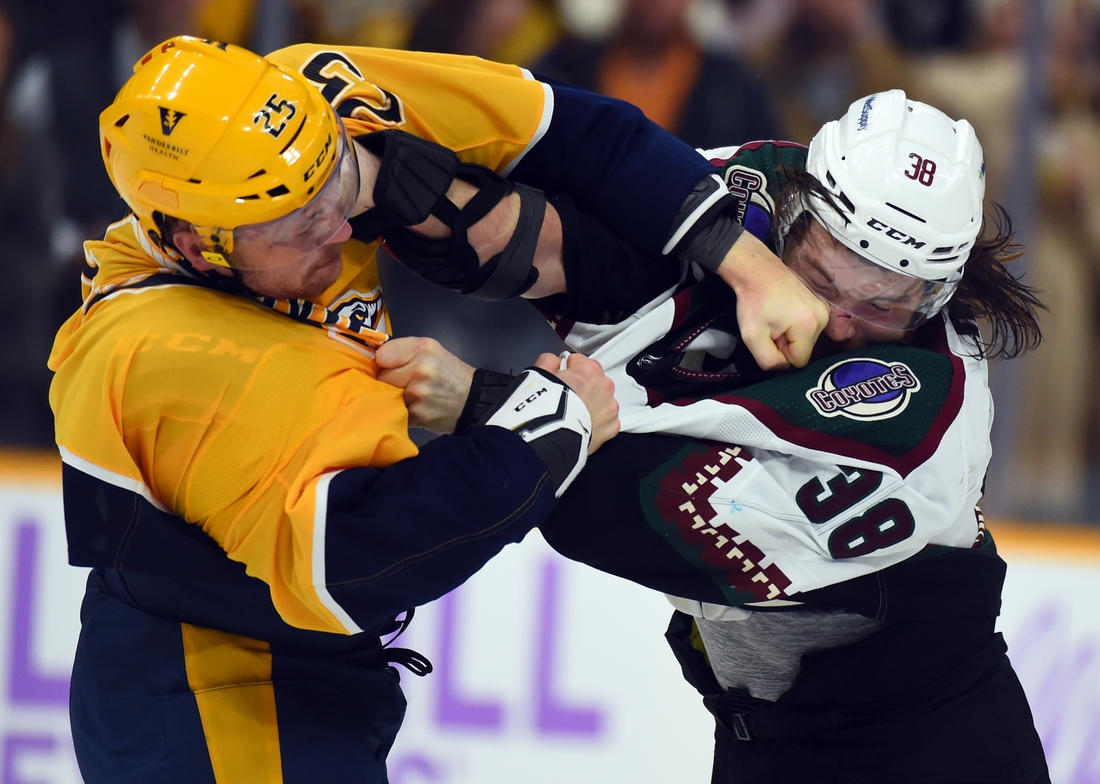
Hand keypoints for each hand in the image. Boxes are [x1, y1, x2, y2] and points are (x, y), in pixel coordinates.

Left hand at [375, 337, 474, 432]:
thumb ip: (403, 350)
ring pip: (387, 396)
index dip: (385, 362)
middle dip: (389, 381)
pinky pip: (396, 411)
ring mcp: (418, 394)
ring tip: (412, 396)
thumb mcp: (431, 349)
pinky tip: (416, 408)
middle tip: (405, 383)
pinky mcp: (418, 415)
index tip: (392, 367)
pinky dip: (402, 411)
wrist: (473, 399)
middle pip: (381, 377)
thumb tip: (374, 360)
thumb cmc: (448, 373)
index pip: (381, 355)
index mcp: (422, 349)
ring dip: (395, 398)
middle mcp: (420, 369)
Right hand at [533, 352, 618, 452]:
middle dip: (581, 387)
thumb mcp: (536, 374)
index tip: (560, 380)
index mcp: (589, 370)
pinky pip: (606, 420)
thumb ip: (548, 361)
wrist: (546, 438)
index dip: (566, 370)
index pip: (579, 361)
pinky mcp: (611, 429)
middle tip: (564, 399)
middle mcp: (604, 387)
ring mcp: (610, 409)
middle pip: (594, 380)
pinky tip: (580, 425)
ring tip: (572, 415)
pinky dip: (596, 422)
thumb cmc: (541, 409)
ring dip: (591, 404)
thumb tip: (553, 361)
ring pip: (602, 400)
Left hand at [716, 232, 828, 368]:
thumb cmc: (753, 302)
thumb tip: (783, 366)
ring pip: (807, 339)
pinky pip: (809, 327)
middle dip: (786, 345)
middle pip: (804, 350)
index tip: (770, 337)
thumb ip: (769, 360)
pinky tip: (783, 312)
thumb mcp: (752, 337)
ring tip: (776, 318)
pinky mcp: (821, 303)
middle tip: (771, 327)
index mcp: (809, 327)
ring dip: (790, 335)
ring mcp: (825, 309)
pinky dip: (795, 325)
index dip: (781, 354)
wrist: (757, 270)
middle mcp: (823, 318)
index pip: (799, 361)